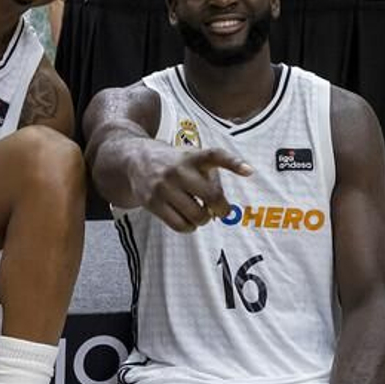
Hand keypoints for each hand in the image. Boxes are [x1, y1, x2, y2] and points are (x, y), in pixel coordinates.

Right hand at [132, 144, 252, 232]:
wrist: (135, 159)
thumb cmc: (173, 163)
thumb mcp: (192, 158)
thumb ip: (210, 177)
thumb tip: (220, 208)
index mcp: (191, 156)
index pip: (215, 156)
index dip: (233, 163)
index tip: (249, 171)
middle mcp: (178, 170)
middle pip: (211, 196)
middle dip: (221, 209)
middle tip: (220, 210)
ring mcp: (163, 187)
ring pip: (196, 215)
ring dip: (203, 219)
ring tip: (199, 212)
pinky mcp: (152, 202)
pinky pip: (180, 225)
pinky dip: (189, 227)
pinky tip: (187, 219)